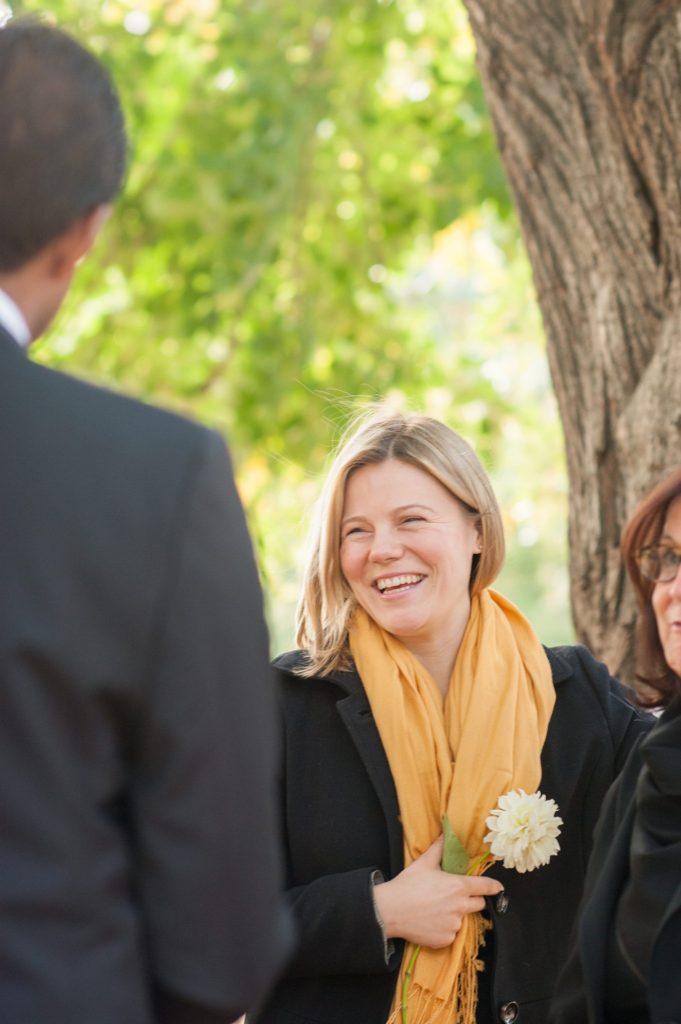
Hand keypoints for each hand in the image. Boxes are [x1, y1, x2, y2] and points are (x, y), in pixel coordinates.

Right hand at [373, 835, 502, 948]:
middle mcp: (460, 907)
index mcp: (458, 887)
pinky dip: (444, 929)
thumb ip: (439, 848)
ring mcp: (454, 925)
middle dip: (471, 900)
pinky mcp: (445, 940)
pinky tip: (430, 922)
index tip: (499, 888)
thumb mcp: (424, 863)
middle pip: (478, 904)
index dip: (494, 887)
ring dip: (454, 915)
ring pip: (462, 920)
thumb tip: (447, 833)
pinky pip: (450, 934)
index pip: (484, 887)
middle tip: (454, 896)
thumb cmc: (407, 885)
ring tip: (434, 910)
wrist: (390, 911)